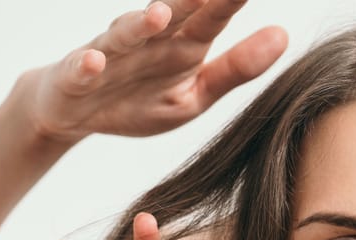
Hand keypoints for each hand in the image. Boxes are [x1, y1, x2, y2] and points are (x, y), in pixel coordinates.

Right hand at [18, 0, 286, 143]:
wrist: (71, 111)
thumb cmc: (139, 99)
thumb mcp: (195, 95)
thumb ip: (236, 69)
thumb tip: (284, 35)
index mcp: (182, 45)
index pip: (213, 16)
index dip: (231, 0)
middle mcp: (148, 41)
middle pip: (171, 13)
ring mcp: (110, 56)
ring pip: (125, 35)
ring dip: (140, 24)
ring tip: (160, 14)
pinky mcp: (75, 78)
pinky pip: (79, 71)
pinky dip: (85, 66)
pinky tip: (94, 62)